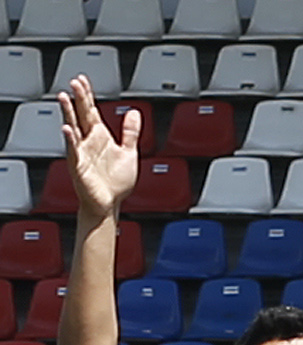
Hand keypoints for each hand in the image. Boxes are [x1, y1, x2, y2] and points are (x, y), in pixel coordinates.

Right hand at [59, 76, 137, 218]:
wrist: (110, 204)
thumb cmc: (116, 182)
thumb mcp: (129, 152)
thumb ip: (130, 132)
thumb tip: (134, 112)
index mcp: (99, 136)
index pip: (90, 110)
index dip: (87, 95)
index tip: (82, 79)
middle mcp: (88, 141)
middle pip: (80, 115)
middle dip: (78, 98)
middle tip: (74, 82)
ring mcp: (81, 152)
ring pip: (72, 128)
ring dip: (68, 113)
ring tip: (64, 98)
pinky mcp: (78, 166)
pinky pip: (73, 150)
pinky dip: (70, 140)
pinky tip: (67, 129)